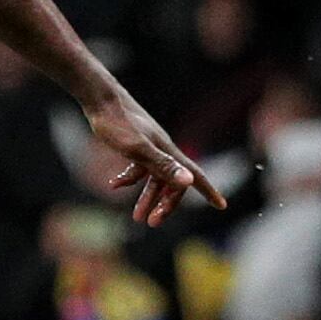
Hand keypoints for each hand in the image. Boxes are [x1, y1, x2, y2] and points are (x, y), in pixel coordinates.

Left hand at [86, 90, 220, 225]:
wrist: (99, 97)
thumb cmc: (117, 122)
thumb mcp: (137, 148)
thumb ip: (162, 165)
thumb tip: (189, 181)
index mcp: (168, 151)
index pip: (194, 175)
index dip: (209, 191)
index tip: (221, 206)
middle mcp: (162, 149)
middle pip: (172, 182)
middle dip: (165, 204)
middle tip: (152, 223)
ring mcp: (148, 146)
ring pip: (154, 177)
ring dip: (147, 197)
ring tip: (136, 217)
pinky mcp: (134, 142)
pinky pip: (138, 167)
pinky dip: (129, 178)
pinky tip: (114, 185)